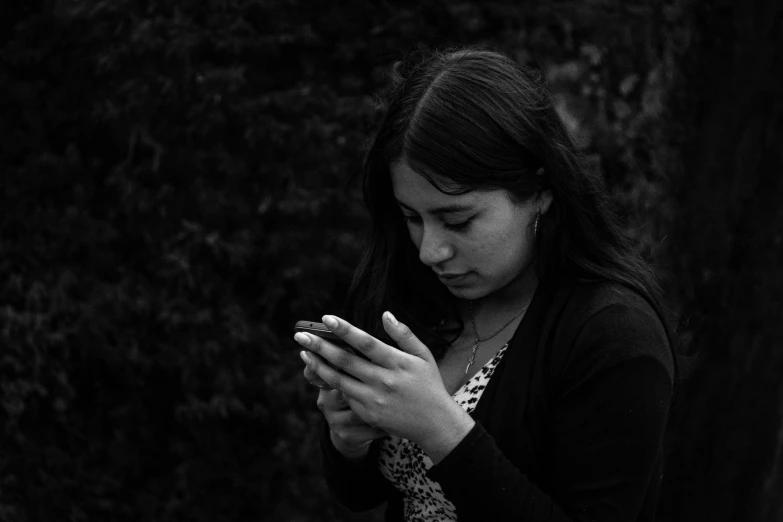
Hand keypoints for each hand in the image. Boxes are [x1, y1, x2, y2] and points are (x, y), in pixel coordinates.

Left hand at [295, 312, 474, 463]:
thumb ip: (404, 334)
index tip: (326, 318)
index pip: (366, 342)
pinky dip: (332, 383)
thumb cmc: (429, 384)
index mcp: (398, 362)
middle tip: (300, 335)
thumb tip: (385, 314)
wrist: (435, 424)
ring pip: (338, 380)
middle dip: (320, 346)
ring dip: (318, 365)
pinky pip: (345, 395)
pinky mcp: (368, 414)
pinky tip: (321, 371)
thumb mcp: (424, 356)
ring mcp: (374, 399)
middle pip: (345, 360)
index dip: (345, 330)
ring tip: (303, 352)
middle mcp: (384, 381)